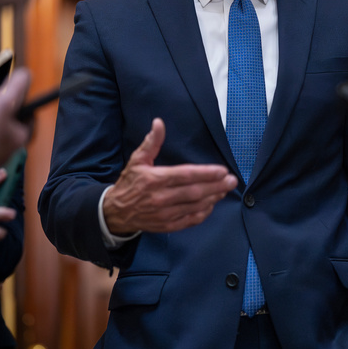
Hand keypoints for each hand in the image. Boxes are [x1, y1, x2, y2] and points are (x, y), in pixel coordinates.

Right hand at [103, 118, 237, 234]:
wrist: (115, 212)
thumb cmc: (130, 183)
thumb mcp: (137, 159)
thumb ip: (152, 142)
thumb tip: (159, 123)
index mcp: (155, 179)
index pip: (186, 175)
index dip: (206, 173)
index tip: (222, 171)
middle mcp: (161, 198)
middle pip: (194, 192)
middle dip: (216, 186)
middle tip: (232, 181)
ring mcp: (165, 214)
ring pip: (195, 206)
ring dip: (213, 198)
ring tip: (224, 190)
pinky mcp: (167, 226)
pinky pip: (190, 220)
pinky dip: (203, 213)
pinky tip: (211, 204)